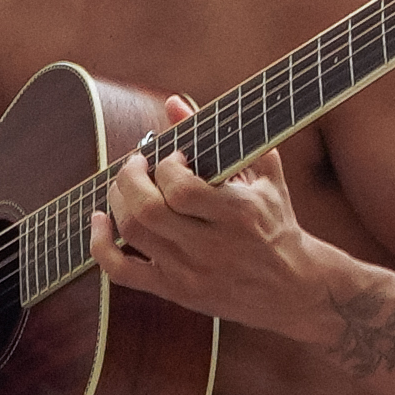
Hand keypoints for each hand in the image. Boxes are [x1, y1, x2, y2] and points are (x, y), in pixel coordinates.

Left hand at [102, 98, 327, 333]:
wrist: (294, 289)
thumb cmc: (277, 223)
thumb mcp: (262, 175)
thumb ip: (221, 135)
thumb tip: (174, 102)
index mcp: (239, 215)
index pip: (181, 188)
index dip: (165, 165)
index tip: (172, 155)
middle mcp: (213, 246)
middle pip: (149, 210)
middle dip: (130, 177)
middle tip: (136, 163)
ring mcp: (191, 272)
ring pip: (134, 233)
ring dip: (117, 199)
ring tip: (125, 184)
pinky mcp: (176, 291)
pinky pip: (121, 272)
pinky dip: (100, 244)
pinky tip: (100, 220)